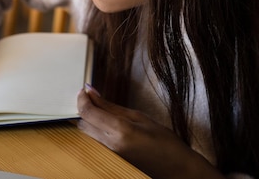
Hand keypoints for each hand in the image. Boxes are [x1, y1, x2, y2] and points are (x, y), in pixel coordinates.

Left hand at [77, 85, 223, 178]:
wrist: (176, 169)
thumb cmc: (165, 142)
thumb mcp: (140, 117)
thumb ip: (112, 106)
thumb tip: (93, 93)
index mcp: (120, 131)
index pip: (88, 112)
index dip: (82, 99)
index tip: (84, 90)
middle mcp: (110, 145)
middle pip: (82, 123)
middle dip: (84, 108)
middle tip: (93, 97)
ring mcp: (109, 155)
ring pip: (86, 134)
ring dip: (88, 120)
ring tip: (100, 109)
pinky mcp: (110, 160)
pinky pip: (93, 142)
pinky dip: (93, 130)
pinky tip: (104, 123)